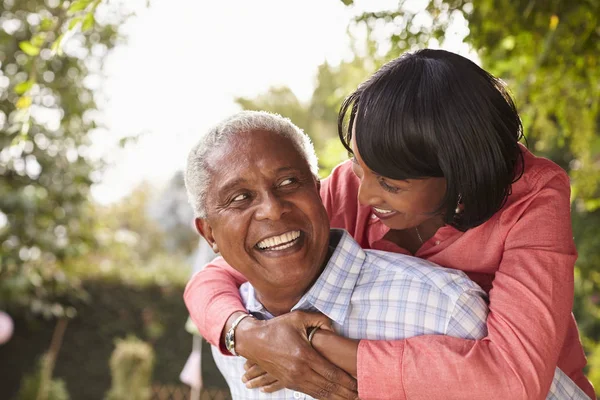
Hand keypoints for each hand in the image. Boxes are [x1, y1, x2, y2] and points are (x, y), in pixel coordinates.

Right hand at [236, 310, 358, 399]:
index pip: (331, 373)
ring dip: (335, 397)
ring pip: (319, 393)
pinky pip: (308, 392)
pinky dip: (322, 396)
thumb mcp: (298, 317)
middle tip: (359, 395)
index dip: (347, 381)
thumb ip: (319, 320)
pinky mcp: (287, 382)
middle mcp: (299, 371)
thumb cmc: (276, 328)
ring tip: (349, 399)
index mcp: (305, 356)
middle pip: (328, 386)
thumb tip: (334, 328)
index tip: (359, 384)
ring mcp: (293, 379)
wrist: (253, 341)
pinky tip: (331, 397)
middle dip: (345, 392)